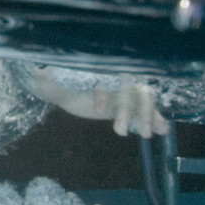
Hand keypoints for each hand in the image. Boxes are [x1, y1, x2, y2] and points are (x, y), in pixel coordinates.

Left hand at [30, 67, 168, 137]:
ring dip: (146, 115)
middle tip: (121, 129)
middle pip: (128, 89)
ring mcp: (124, 90)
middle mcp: (114, 77)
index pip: (105, 79)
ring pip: (141, 99)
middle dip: (127, 108)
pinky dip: (156, 118)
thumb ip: (47, 79)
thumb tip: (40, 72)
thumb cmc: (59, 82)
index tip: (98, 108)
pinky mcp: (129, 104)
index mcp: (97, 70)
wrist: (67, 90)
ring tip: (147, 134)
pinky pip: (146, 109)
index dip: (103, 93)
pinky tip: (164, 130)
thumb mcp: (51, 82)